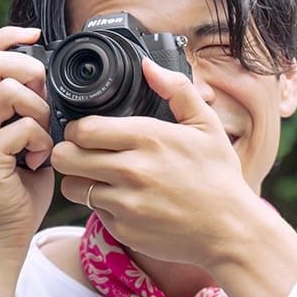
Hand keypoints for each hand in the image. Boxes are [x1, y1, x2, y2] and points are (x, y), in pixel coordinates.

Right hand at [0, 25, 54, 254]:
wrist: (3, 234)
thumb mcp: (23, 140)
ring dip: (39, 110)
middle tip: (45, 102)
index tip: (36, 35)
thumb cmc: (19, 189)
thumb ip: (26, 109)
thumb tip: (48, 77)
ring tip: (42, 139)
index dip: (7, 35)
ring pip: (9, 91)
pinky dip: (41, 142)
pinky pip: (23, 127)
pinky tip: (38, 162)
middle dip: (30, 71)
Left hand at [51, 57, 255, 268]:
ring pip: (72, 186)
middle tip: (82, 154)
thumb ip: (176, 90)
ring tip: (99, 178)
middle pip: (66, 156)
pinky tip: (124, 202)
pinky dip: (103, 206)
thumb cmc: (219, 178)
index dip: (77, 129)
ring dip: (79, 181)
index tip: (86, 132)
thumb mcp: (206, 126)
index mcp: (148, 138)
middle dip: (69, 152)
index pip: (83, 129)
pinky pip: (94, 212)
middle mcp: (132, 170)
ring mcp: (125, 202)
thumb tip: (148, 65)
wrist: (230, 231)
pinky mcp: (123, 229)